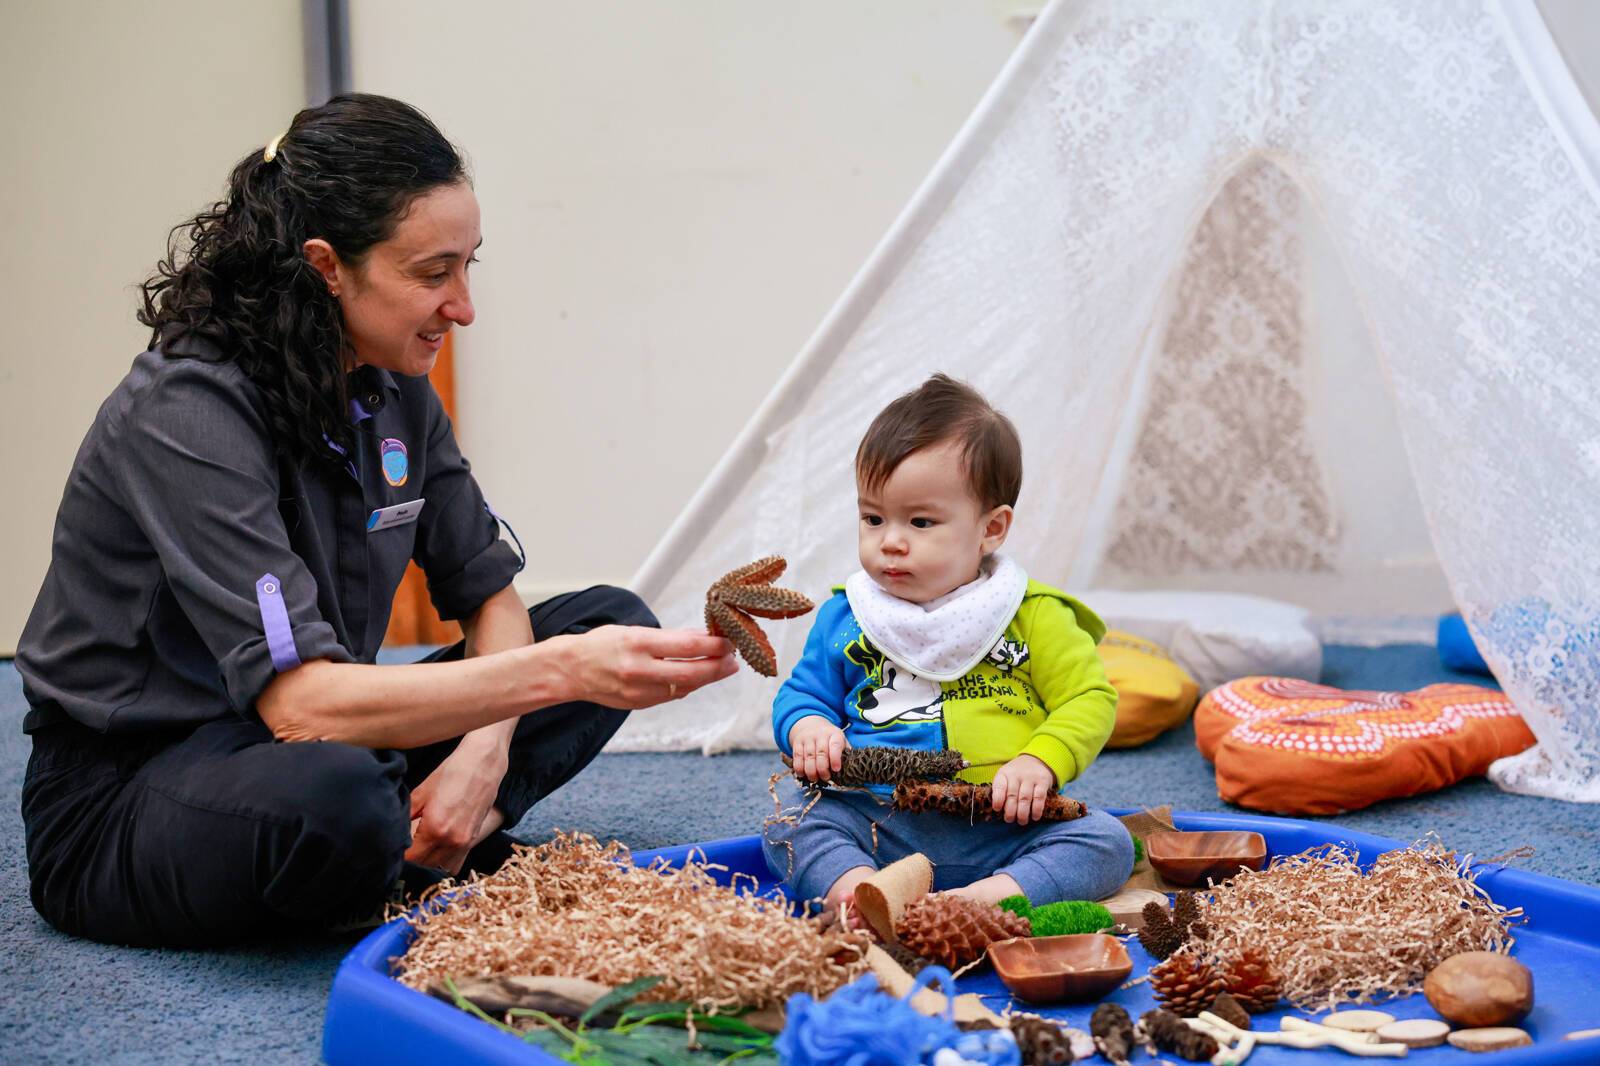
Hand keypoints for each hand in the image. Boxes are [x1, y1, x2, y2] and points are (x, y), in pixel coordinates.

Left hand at [405, 739, 507, 873]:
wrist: (484, 764)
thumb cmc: (452, 772)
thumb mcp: (422, 792)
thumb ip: (406, 815)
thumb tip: (394, 831)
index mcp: (435, 828)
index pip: (411, 858)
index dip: (400, 855)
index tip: (395, 848)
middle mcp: (451, 840)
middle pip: (424, 865)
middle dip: (413, 858)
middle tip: (406, 845)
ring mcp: (465, 842)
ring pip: (440, 867)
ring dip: (429, 861)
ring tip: (422, 847)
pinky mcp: (473, 839)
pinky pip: (456, 862)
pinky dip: (445, 860)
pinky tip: (438, 847)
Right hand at [560, 626, 737, 709]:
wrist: (570, 671)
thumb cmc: (602, 645)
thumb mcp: (634, 631)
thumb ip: (669, 636)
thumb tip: (704, 637)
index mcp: (638, 644)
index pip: (687, 646)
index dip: (714, 645)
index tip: (729, 642)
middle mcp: (639, 670)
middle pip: (691, 673)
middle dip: (718, 667)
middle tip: (734, 660)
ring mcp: (639, 691)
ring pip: (685, 688)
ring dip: (707, 677)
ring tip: (721, 666)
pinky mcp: (639, 704)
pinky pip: (671, 696)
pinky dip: (687, 686)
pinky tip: (696, 677)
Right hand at [789, 717, 846, 781]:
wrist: (812, 725)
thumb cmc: (830, 739)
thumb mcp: (840, 741)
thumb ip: (845, 754)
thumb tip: (850, 769)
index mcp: (835, 734)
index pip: (835, 745)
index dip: (835, 758)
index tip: (836, 770)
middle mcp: (821, 734)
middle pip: (821, 753)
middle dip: (822, 769)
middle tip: (825, 778)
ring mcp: (808, 737)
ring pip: (808, 756)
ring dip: (811, 771)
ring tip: (815, 779)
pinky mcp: (797, 742)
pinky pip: (797, 756)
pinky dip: (799, 768)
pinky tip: (803, 774)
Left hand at [991, 753, 1056, 825]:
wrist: (1036, 760)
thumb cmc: (1016, 775)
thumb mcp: (1005, 777)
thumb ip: (1001, 791)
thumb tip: (1000, 812)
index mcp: (1004, 774)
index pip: (999, 786)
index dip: (997, 799)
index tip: (997, 809)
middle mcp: (1017, 774)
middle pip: (1012, 795)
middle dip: (1010, 811)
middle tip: (1010, 820)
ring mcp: (1031, 778)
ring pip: (1025, 798)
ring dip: (1023, 813)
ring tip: (1021, 821)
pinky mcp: (1043, 782)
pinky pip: (1039, 797)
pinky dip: (1037, 809)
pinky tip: (1035, 816)